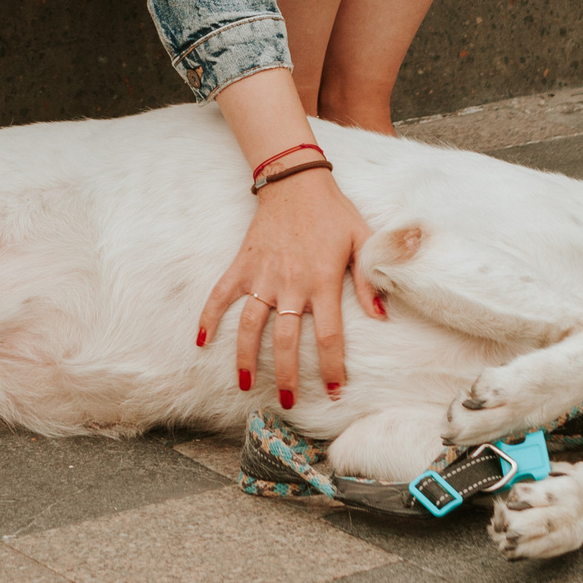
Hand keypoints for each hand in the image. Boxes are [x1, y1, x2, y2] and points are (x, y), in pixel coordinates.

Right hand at [196, 168, 381, 410]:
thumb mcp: (362, 240)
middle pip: (285, 342)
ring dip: (245, 358)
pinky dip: (208, 317)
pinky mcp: (243, 265)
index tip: (333, 391)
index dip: (330, 368)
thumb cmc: (333, 211)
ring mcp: (262, 276)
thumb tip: (382, 317)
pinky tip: (200, 341)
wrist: (295, 180)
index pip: (327, 337)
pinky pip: (221, 295)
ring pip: (249, 326)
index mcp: (322, 282)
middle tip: (288, 402)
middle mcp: (290, 285)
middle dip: (286, 376)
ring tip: (245, 384)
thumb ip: (370, 280)